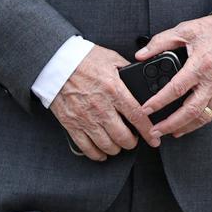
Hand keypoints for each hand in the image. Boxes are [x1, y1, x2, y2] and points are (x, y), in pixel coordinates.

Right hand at [49, 45, 161, 161]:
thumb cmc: (83, 58)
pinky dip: (97, 154)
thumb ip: (127, 69)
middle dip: (132, 142)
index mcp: (114, 89)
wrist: (56, 62)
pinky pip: (87, 148)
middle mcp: (101, 107)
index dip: (148, 131)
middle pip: (123, 137)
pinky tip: (102, 152)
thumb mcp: (111, 58)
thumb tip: (141, 77)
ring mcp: (85, 117)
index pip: (137, 116)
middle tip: (133, 139)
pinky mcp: (72, 124)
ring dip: (116, 148)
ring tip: (118, 143)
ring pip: (107, 145)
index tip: (154, 139)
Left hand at [136, 14, 211, 138]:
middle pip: (190, 110)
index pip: (176, 89)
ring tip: (169, 132)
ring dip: (185, 127)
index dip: (159, 101)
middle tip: (155, 131)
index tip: (146, 109)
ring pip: (203, 116)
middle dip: (171, 123)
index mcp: (200, 64)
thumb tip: (141, 54)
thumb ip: (161, 42)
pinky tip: (189, 125)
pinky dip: (200, 122)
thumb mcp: (185, 30)